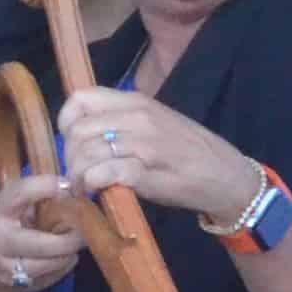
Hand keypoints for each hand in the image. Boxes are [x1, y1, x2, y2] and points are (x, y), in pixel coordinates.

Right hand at [0, 167, 86, 291]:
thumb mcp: (3, 212)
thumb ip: (29, 199)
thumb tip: (68, 187)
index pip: (21, 193)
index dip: (48, 186)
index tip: (68, 185)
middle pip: (47, 242)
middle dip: (72, 236)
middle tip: (84, 227)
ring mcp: (9, 268)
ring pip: (56, 260)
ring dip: (70, 251)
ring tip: (72, 242)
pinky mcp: (23, 286)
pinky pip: (57, 273)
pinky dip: (65, 264)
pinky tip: (60, 257)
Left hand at [56, 85, 263, 231]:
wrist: (225, 175)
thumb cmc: (188, 152)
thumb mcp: (154, 123)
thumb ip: (121, 122)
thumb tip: (84, 135)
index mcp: (135, 102)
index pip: (80, 99)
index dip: (66, 122)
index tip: (72, 144)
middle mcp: (137, 117)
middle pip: (78, 132)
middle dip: (70, 158)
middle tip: (78, 176)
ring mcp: (143, 144)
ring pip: (87, 153)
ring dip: (78, 176)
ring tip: (85, 188)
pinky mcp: (147, 172)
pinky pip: (104, 173)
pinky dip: (93, 184)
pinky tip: (97, 192)